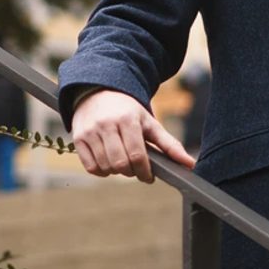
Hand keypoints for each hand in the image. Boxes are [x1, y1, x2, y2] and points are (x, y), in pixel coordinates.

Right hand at [70, 89, 194, 183]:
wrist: (98, 92)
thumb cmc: (128, 111)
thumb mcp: (150, 123)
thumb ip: (169, 145)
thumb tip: (190, 164)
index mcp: (128, 119)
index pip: (137, 155)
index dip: (144, 172)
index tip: (148, 176)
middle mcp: (107, 124)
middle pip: (121, 163)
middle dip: (131, 172)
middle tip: (135, 167)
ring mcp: (90, 131)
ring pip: (105, 167)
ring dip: (116, 172)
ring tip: (121, 162)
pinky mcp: (78, 138)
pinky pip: (90, 167)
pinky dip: (101, 171)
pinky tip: (108, 162)